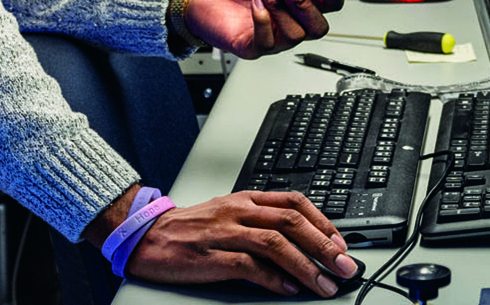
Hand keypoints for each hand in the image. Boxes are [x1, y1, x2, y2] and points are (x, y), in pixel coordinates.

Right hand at [124, 190, 358, 296]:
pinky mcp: (210, 257)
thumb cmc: (188, 228)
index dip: (322, 222)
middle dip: (324, 246)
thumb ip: (259, 222)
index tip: (340, 243)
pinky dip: (273, 279)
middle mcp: (237, 212)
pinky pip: (249, 266)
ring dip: (305, 266)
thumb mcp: (227, 214)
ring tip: (324, 284)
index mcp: (244, 199)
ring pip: (275, 243)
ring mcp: (224, 233)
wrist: (145, 235)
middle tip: (345, 266)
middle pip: (291, 222)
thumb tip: (298, 242)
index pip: (294, 202)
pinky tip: (288, 289)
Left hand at [184, 0, 335, 58]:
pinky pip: (268, 42)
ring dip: (280, 6)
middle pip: (318, 26)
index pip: (330, 3)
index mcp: (300, 1)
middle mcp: (291, 22)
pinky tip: (255, 5)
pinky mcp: (254, 47)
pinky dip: (263, 20)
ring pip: (295, 34)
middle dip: (306, 2)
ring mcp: (275, 37)